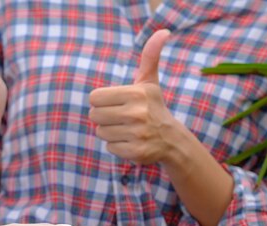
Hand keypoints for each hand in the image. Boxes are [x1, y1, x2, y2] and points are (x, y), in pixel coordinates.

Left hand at [89, 29, 194, 164]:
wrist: (171, 139)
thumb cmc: (153, 106)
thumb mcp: (149, 81)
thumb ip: (150, 56)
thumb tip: (163, 32)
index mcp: (136, 93)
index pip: (94, 98)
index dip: (102, 102)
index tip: (116, 104)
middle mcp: (137, 113)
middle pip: (95, 116)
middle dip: (104, 117)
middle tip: (120, 118)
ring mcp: (137, 134)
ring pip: (101, 132)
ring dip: (110, 132)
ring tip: (127, 130)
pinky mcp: (136, 152)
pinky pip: (110, 148)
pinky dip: (117, 146)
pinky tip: (131, 142)